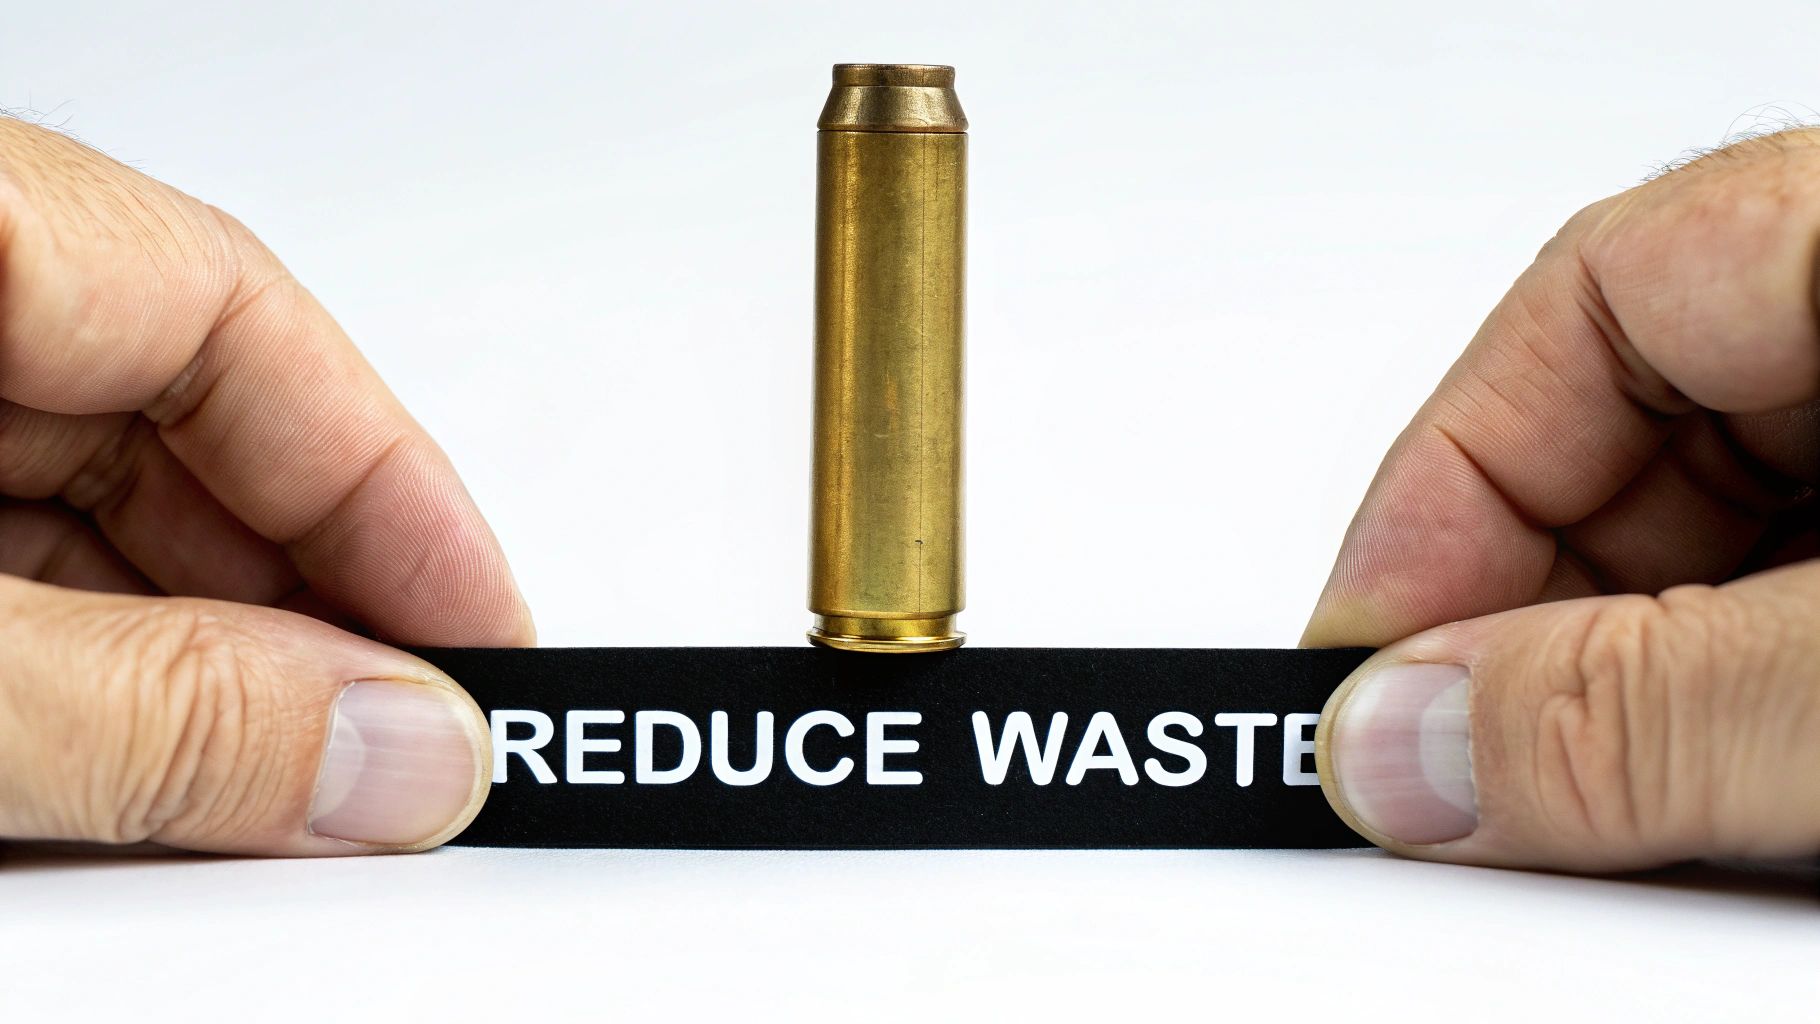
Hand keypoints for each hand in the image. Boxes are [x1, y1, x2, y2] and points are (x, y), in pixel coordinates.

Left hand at [0, 118, 531, 855]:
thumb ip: (157, 705)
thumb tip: (392, 751)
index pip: (228, 309)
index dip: (389, 482)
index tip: (487, 631)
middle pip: (172, 418)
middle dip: (305, 599)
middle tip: (403, 743)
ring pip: (79, 507)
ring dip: (195, 653)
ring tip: (278, 783)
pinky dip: (76, 668)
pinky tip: (126, 765)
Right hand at [1306, 130, 1817, 872]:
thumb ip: (1649, 707)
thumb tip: (1408, 748)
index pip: (1590, 304)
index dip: (1443, 485)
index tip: (1363, 655)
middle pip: (1645, 438)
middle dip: (1531, 616)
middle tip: (1456, 770)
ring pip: (1735, 545)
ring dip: (1640, 686)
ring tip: (1597, 814)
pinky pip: (1809, 614)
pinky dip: (1748, 713)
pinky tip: (1725, 801)